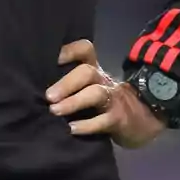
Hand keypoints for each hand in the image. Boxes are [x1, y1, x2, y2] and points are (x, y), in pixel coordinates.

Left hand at [46, 40, 164, 149]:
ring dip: (73, 101)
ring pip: (95, 93)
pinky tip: (72, 129)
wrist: (144, 118)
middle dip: (66, 82)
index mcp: (94, 69)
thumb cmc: (105, 101)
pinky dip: (87, 126)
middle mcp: (102, 80)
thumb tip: (36, 84)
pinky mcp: (119, 119)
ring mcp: (113, 99)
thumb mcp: (91, 86)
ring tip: (54, 111)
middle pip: (87, 71)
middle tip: (47, 96)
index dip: (68, 50)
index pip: (84, 49)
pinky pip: (103, 121)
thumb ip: (70, 82)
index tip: (49, 59)